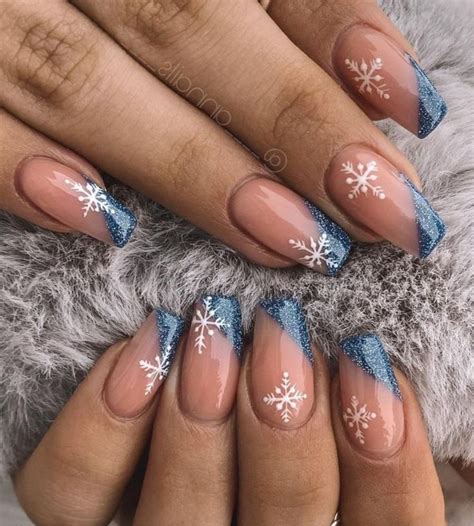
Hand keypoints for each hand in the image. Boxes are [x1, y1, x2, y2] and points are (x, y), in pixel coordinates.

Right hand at [1, 0, 446, 270]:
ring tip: (291, 241)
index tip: (410, 108)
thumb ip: (261, 15)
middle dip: (294, 122)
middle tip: (382, 210)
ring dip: (194, 169)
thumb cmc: (107, 1)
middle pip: (185, 25)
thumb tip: (366, 88)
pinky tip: (105, 226)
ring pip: (83, 80)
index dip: (337, 28)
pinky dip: (24, 174)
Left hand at [14, 296, 452, 525]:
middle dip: (291, 465)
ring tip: (212, 345)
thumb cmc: (333, 309)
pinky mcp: (94, 486)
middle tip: (285, 345)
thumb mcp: (398, 347)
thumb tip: (470, 451)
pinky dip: (101, 437)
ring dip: (198, 458)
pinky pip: (72, 501)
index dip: (391, 489)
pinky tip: (144, 353)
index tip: (374, 373)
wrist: (239, 270)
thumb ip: (439, 400)